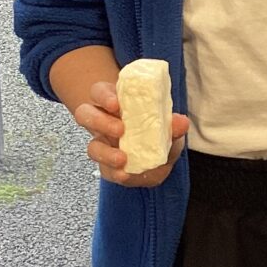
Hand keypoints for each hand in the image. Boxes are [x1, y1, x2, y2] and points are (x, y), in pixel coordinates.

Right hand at [73, 81, 188, 187]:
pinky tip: (125, 174)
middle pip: (85, 114)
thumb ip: (173, 126)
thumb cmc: (156, 133)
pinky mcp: (105, 166)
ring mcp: (102, 144)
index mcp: (114, 103)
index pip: (99, 91)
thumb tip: (181, 122)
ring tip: (122, 159)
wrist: (154, 159)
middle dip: (100, 122)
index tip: (115, 103)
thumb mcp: (167, 127)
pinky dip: (115, 172)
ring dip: (105, 153)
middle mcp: (102, 121)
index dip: (103, 95)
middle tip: (120, 129)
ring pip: (91, 146)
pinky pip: (103, 169)